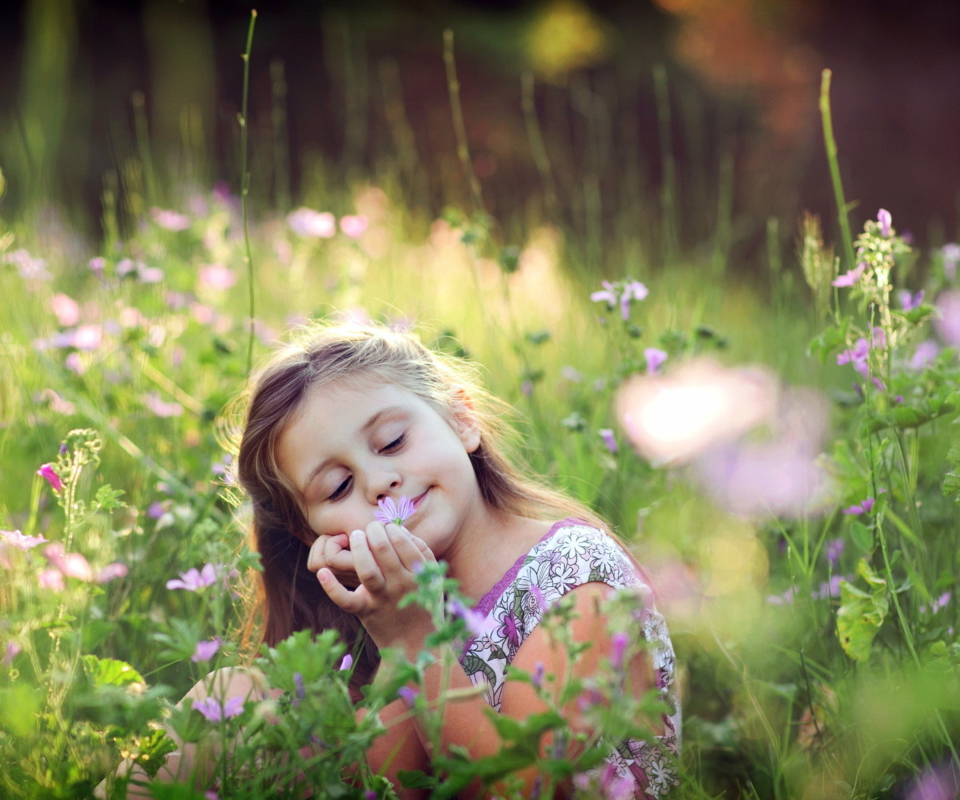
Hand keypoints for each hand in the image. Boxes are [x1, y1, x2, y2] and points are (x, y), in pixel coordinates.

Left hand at [317, 521, 435, 655]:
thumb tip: (400, 530)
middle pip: (383, 549)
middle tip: (369, 528)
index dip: (391, 528)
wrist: (415, 645)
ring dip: (357, 547)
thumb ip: (422, 553)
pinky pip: (345, 600)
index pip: (402, 541)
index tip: (386, 528)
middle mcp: (400, 585)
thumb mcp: (432, 578)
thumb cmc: (422, 604)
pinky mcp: (365, 612)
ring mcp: (381, 599)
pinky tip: (322, 572)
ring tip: (355, 536)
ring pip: (366, 569)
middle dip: (373, 531)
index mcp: (418, 575)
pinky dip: (331, 587)